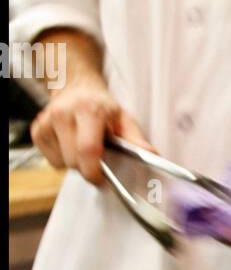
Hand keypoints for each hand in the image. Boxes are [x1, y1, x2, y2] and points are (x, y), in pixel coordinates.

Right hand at [31, 75, 155, 186]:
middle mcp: (63, 113)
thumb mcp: (124, 119)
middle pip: (74, 161)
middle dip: (87, 168)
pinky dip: (62, 158)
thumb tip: (153, 156)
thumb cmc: (103, 107)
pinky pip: (51, 161)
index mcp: (88, 110)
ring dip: (75, 163)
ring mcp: (46, 121)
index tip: (102, 180)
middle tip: (98, 159)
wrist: (76, 88)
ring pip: (61, 164)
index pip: (88, 150)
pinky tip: (70, 144)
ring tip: (83, 145)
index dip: (95, 172)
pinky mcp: (37, 130)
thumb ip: (136, 140)